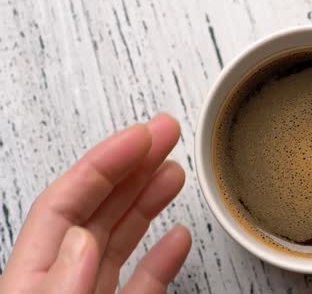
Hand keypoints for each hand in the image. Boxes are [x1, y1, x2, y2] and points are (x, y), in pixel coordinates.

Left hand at [0, 113, 191, 293]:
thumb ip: (62, 285)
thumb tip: (83, 240)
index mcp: (32, 281)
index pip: (65, 203)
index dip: (103, 163)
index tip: (139, 136)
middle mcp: (64, 281)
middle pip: (97, 208)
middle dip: (133, 164)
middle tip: (164, 134)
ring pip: (121, 238)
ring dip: (149, 200)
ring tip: (173, 171)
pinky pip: (144, 280)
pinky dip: (163, 257)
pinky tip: (178, 236)